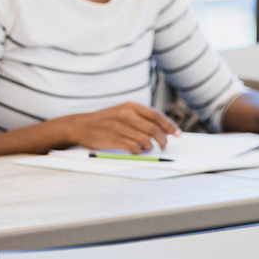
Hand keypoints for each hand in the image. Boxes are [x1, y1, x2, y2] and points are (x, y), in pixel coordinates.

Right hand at [62, 102, 180, 152]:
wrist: (81, 126)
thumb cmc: (107, 119)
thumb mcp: (123, 111)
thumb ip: (142, 117)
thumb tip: (166, 128)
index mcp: (131, 106)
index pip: (156, 116)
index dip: (169, 126)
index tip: (177, 134)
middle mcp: (126, 115)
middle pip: (153, 129)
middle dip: (163, 139)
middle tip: (165, 145)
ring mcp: (119, 128)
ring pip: (145, 140)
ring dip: (151, 147)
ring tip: (149, 148)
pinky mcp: (113, 140)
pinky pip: (134, 148)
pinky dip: (139, 151)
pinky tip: (137, 150)